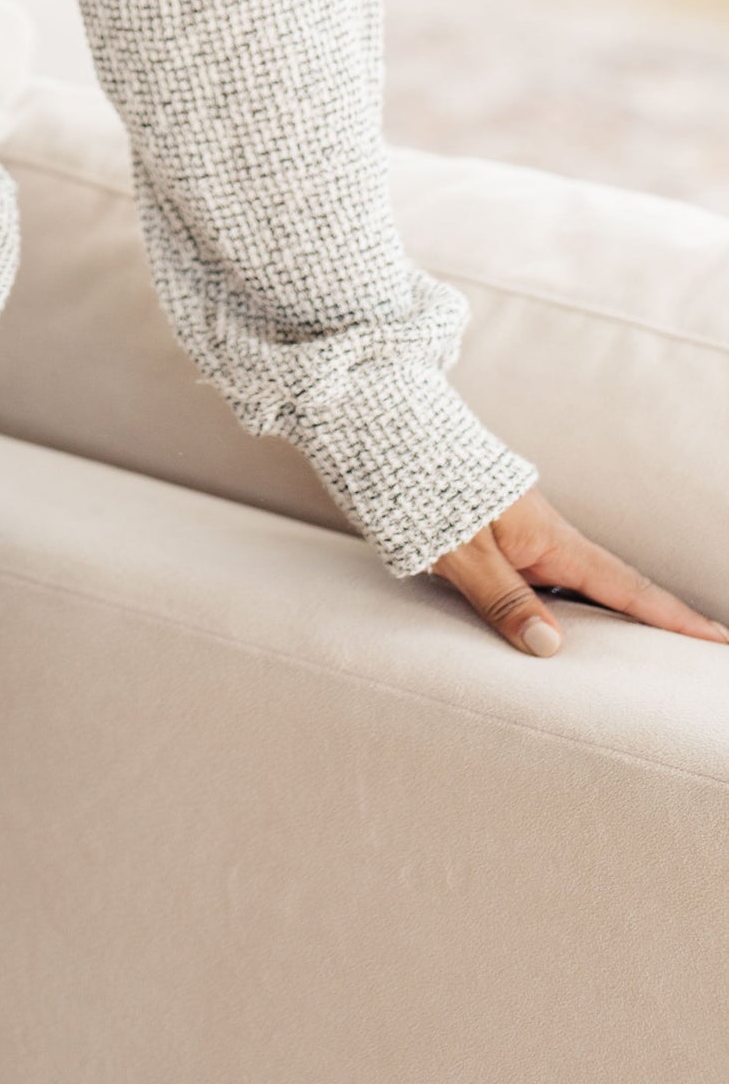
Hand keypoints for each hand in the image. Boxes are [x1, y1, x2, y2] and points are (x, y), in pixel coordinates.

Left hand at [433, 486, 728, 656]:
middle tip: (701, 651)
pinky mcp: (498, 540)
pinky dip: (568, 608)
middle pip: (613, 589)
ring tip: (646, 654)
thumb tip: (552, 649)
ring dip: (612, 618)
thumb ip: (503, 598)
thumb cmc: (422, 489)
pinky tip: (567, 632)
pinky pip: (546, 582)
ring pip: (578, 588)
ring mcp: (523, 538)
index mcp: (549, 539)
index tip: (719, 640)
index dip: (672, 618)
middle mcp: (545, 539)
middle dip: (658, 622)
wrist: (389, 429)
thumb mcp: (460, 551)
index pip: (624, 588)